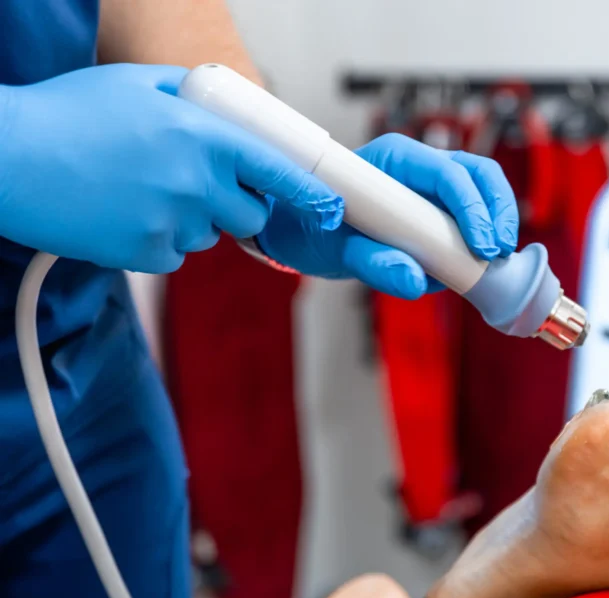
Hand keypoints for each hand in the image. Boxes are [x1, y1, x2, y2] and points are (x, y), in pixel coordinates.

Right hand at [0, 63, 331, 272]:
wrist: (5, 158)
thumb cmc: (65, 116)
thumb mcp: (135, 83)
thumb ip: (191, 92)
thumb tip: (224, 103)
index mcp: (202, 137)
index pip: (278, 171)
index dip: (309, 193)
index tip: (331, 209)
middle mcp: (195, 182)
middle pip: (249, 216)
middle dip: (233, 206)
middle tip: (195, 187)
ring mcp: (171, 222)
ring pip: (208, 236)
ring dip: (189, 221)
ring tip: (140, 192)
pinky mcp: (144, 254)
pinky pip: (173, 256)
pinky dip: (156, 242)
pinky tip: (122, 214)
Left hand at [255, 133, 519, 298]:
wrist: (300, 233)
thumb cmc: (311, 229)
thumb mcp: (335, 248)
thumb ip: (373, 263)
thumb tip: (413, 282)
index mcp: (394, 159)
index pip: (448, 173)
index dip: (472, 208)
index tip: (481, 245)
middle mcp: (418, 167)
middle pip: (478, 175)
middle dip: (496, 211)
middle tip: (498, 251)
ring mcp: (431, 188)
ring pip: (483, 191)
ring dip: (498, 223)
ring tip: (497, 258)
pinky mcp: (436, 212)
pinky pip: (472, 219)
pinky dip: (483, 238)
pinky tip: (478, 264)